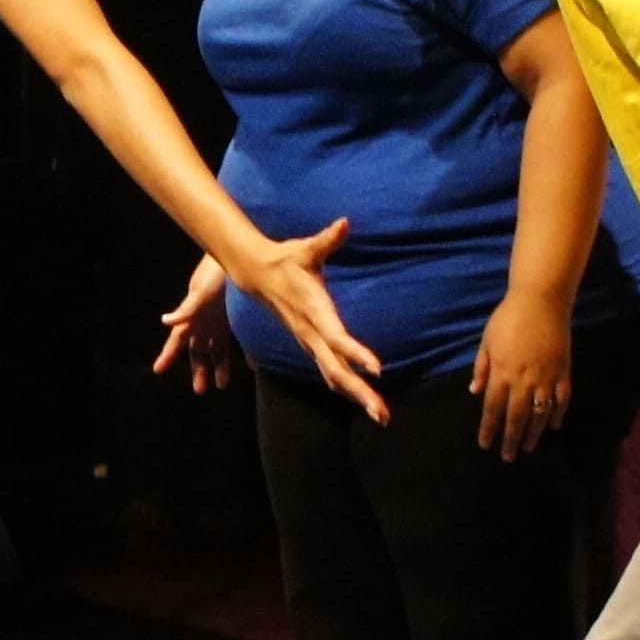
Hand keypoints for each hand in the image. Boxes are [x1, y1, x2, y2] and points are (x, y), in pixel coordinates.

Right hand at [149, 253, 241, 393]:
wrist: (239, 254)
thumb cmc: (215, 272)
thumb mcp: (200, 292)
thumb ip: (186, 309)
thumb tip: (165, 321)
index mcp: (193, 317)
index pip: (177, 341)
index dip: (167, 355)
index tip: (158, 370)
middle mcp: (204, 321)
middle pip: (198, 351)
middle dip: (198, 370)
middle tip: (199, 390)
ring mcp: (220, 319)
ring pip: (217, 348)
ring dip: (220, 365)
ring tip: (222, 384)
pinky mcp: (236, 316)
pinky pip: (239, 340)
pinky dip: (244, 353)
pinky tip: (251, 365)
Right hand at [225, 219, 384, 422]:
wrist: (256, 274)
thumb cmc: (286, 259)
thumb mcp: (306, 248)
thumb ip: (327, 239)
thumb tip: (345, 223)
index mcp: (314, 312)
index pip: (337, 337)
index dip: (356, 353)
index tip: (377, 369)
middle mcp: (311, 334)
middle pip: (337, 370)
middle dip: (360, 393)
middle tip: (383, 415)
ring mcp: (310, 343)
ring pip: (334, 377)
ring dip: (357, 396)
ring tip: (382, 416)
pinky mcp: (310, 345)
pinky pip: (330, 372)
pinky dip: (347, 388)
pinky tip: (365, 400)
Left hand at [470, 290, 575, 460]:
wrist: (541, 301)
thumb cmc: (508, 318)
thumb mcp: (487, 341)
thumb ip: (482, 368)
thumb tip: (475, 392)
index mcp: (502, 372)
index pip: (493, 408)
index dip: (489, 429)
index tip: (485, 445)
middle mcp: (523, 380)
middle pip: (516, 417)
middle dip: (510, 439)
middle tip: (508, 456)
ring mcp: (545, 377)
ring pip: (540, 413)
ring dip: (533, 433)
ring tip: (528, 448)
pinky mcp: (563, 371)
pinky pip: (562, 398)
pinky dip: (558, 414)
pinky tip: (554, 426)